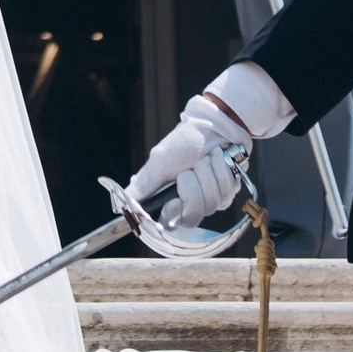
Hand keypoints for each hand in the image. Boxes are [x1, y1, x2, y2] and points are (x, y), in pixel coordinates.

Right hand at [126, 98, 255, 231]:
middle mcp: (188, 204)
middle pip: (193, 215)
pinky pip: (227, 192)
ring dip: (207, 175)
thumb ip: (144, 186)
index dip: (174, 213)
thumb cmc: (183, 142)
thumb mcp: (159, 162)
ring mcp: (209, 200)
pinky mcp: (226, 194)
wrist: (212, 128)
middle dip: (193, 188)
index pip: (169, 223)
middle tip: (188, 170)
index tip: (174, 200)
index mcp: (168, 199)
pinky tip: (217, 160)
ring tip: (203, 161)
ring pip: (212, 202)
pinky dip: (221, 171)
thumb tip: (125, 206)